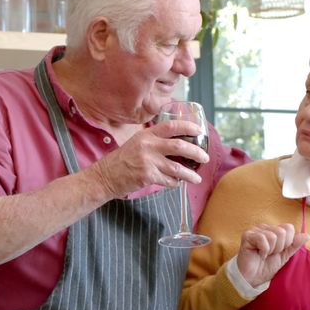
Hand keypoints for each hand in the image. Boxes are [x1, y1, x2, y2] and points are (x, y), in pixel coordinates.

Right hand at [88, 120, 209, 196]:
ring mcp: (148, 162)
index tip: (199, 131)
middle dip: (196, 152)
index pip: (171, 126)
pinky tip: (176, 183)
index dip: (188, 127)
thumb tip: (177, 143)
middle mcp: (148, 146)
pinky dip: (175, 183)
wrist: (105, 176)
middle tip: (205, 157)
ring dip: (190, 174)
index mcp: (146, 134)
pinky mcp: (147, 177)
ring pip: (177, 168)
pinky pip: (168, 180)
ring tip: (197, 178)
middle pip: (180, 146)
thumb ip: (154, 140)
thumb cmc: (122, 160)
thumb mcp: (136, 143)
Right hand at [235, 224, 308, 286]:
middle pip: (282, 232)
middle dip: (279, 247)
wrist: (254, 278)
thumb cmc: (266, 266)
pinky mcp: (247, 236)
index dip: (287, 243)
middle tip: (270, 254)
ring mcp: (255, 230)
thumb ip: (294, 245)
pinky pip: (262, 238)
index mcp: (273, 230)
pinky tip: (258, 254)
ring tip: (264, 254)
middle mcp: (264, 228)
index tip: (278, 251)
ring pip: (273, 236)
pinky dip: (263, 250)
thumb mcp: (285, 255)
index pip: (288, 228)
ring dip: (270, 250)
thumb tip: (307, 235)